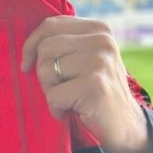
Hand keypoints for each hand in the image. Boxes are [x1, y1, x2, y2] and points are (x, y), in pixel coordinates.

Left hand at [21, 16, 152, 152]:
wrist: (125, 127)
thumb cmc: (96, 94)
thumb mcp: (85, 60)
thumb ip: (65, 45)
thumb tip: (29, 46)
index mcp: (99, 29)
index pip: (51, 25)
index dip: (31, 45)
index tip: (27, 64)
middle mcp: (102, 41)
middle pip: (45, 49)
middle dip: (43, 73)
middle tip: (59, 89)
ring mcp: (99, 62)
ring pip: (46, 71)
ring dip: (51, 91)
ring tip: (69, 99)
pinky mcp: (93, 86)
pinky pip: (53, 95)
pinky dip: (56, 109)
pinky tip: (72, 111)